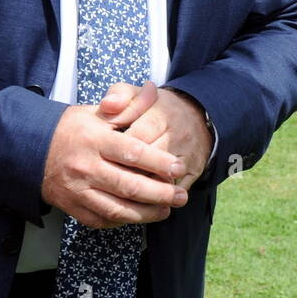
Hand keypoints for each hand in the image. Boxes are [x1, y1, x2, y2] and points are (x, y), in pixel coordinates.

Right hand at [41, 81, 186, 227]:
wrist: (30, 148)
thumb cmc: (71, 128)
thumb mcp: (98, 111)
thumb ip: (129, 103)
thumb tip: (152, 89)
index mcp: (94, 139)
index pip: (132, 153)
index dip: (159, 163)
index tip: (179, 167)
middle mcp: (85, 166)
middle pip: (129, 185)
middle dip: (160, 194)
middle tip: (180, 197)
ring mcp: (77, 190)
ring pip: (117, 209)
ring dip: (146, 213)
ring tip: (166, 210)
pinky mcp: (71, 207)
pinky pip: (101, 220)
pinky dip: (123, 221)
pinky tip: (139, 216)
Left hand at [97, 81, 211, 193]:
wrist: (196, 116)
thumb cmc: (156, 108)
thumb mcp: (138, 94)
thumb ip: (120, 94)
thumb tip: (107, 105)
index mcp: (162, 115)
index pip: (137, 137)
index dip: (117, 151)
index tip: (100, 158)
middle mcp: (178, 136)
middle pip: (149, 161)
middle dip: (125, 173)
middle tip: (105, 180)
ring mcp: (188, 155)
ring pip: (162, 179)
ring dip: (140, 190)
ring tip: (119, 194)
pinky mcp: (194, 171)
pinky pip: (174, 190)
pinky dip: (156, 199)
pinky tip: (138, 203)